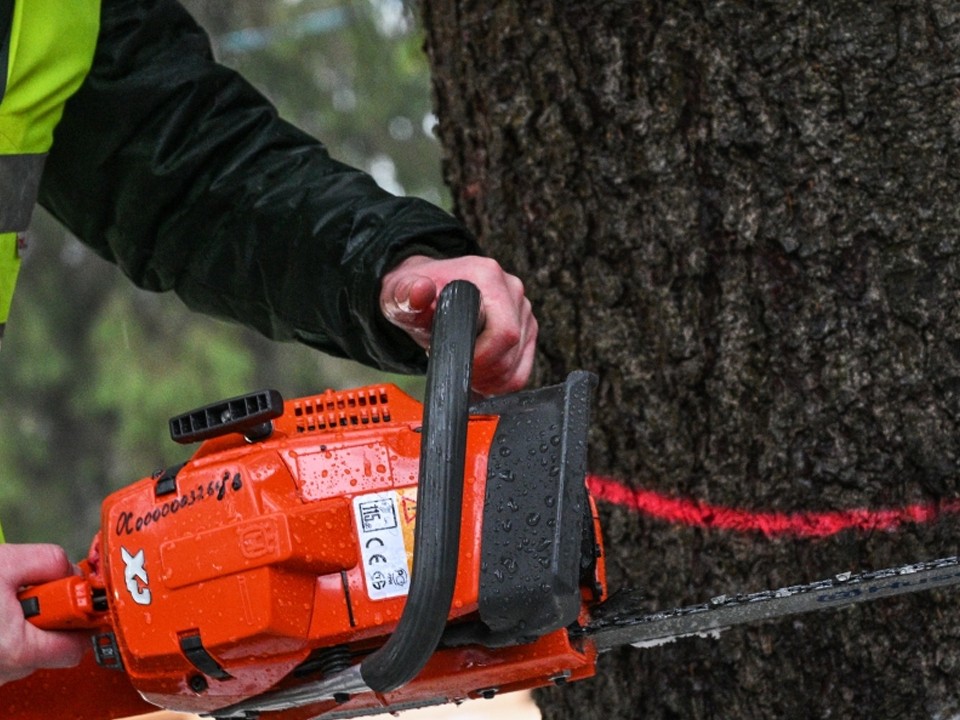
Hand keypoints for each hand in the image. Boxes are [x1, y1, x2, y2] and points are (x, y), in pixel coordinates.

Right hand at [0, 544, 86, 684]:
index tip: (71, 597)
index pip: (75, 648)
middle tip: (22, 593)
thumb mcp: (3, 563)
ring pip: (20, 649)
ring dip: (15, 623)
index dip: (77, 617)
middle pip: (47, 646)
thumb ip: (47, 562)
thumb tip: (70, 570)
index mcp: (16, 650)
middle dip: (43, 616)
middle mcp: (1, 673)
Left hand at [380, 255, 537, 395]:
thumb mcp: (402, 293)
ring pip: (518, 363)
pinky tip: (479, 376)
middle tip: (456, 369)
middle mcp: (511, 289)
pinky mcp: (526, 328)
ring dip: (490, 378)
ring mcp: (522, 309)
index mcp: (488, 276)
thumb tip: (420, 290)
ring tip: (464, 370)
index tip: (455, 361)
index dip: (482, 356)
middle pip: (513, 348)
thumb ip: (408, 295)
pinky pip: (522, 369)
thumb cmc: (415, 292)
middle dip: (484, 370)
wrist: (423, 289)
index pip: (504, 330)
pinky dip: (501, 381)